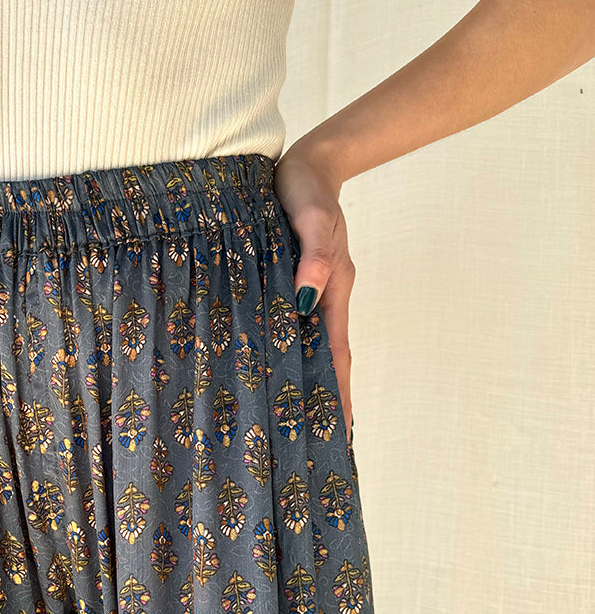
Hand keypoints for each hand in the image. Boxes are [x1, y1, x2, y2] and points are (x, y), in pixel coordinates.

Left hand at [273, 144, 355, 447]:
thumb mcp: (311, 216)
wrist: (306, 163)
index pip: (337, 356)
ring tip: (293, 426)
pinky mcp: (287, 285)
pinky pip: (287, 329)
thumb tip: (308, 295)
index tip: (342, 435)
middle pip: (324, 362)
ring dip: (302, 383)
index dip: (339, 395)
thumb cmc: (307, 188)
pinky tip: (271, 374)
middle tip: (316, 449)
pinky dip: (285, 354)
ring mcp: (306, 294)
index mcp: (333, 292)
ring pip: (304, 349)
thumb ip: (315, 253)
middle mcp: (322, 300)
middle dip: (324, 404)